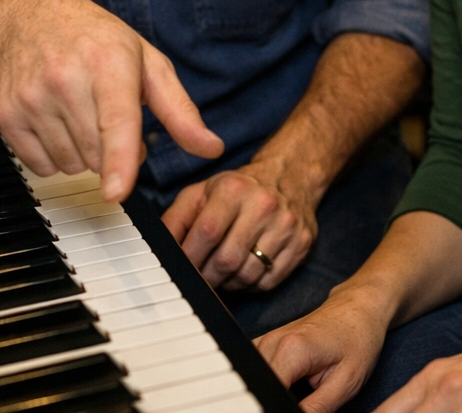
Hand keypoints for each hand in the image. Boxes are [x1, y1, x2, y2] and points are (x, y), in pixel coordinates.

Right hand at [0, 0, 222, 200]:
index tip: (116, 192)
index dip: (119, 159)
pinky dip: (55, 157)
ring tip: (82, 115)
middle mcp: (66, 78)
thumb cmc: (97, 40)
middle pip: (97, 155)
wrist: (30, 15)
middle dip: (112, 153)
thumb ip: (180, 111)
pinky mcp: (6, 115)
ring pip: (70, 165)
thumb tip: (211, 148)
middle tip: (111, 119)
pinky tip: (57, 122)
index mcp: (108, 63)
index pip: (116, 120)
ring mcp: (32, 97)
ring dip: (84, 155)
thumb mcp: (148, 63)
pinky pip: (40, 167)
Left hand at [162, 160, 317, 290]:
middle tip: (201, 278)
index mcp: (233, 189)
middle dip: (207, 277)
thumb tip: (160, 251)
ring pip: (247, 276)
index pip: (206, 233)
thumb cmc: (238, 189)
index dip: (190, 258)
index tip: (181, 270)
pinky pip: (269, 281)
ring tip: (222, 275)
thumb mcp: (202, 192)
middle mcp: (263, 205)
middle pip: (226, 260)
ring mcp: (286, 225)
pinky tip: (244, 272)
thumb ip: (176, 219)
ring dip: (228, 284)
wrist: (289, 177)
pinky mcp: (301, 243)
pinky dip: (250, 285)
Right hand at [256, 282, 393, 412]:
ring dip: (269, 391)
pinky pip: (257, 368)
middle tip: (303, 400)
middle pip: (257, 385)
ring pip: (255, 378)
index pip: (266, 392)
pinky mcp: (267, 343)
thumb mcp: (346, 382)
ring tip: (300, 393)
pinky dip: (267, 381)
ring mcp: (266, 340)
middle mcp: (272, 342)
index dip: (274, 406)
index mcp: (292, 350)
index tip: (291, 407)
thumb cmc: (358, 340)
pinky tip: (288, 386)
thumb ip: (317, 408)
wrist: (359, 308)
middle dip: (271, 399)